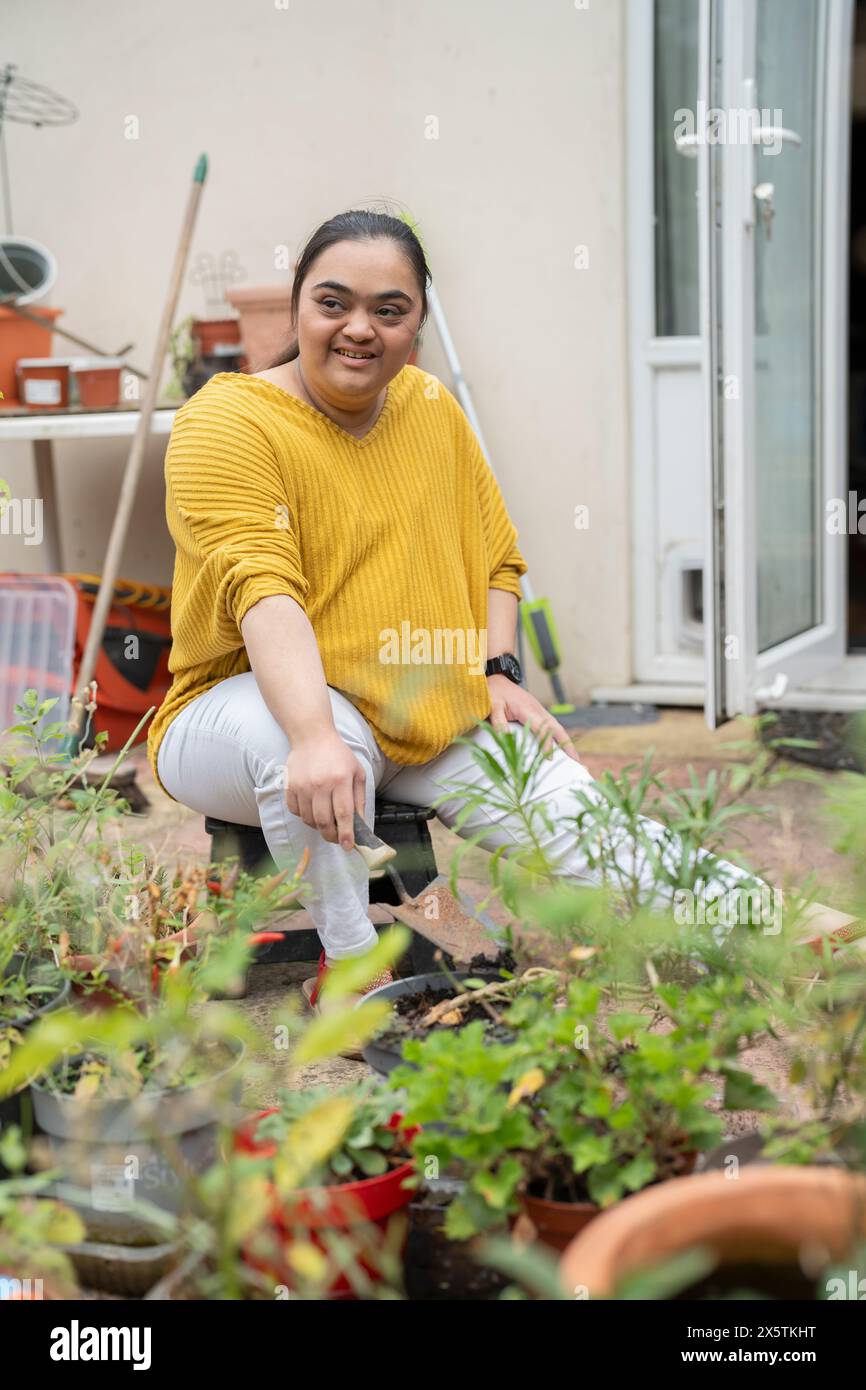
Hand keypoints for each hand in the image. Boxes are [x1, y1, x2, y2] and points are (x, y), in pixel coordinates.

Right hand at [283, 729, 366, 848]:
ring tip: (326, 822)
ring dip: (318, 827)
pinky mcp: (290, 787)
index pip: (343, 814)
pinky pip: (295, 812)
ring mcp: (302, 786)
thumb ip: (359, 799)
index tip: (348, 847)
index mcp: (340, 780)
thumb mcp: (357, 773)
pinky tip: (312, 810)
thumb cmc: (339, 756)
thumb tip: (359, 825)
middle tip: (337, 839)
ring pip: (308, 819)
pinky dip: (304, 816)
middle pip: (323, 821)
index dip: (346, 834)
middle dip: (331, 836)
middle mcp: (320, 784)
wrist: (312, 737)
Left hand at [486, 674, 581, 762]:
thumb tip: (506, 738)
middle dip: (567, 744)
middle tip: (576, 761)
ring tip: (574, 757)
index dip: (546, 743)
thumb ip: (499, 722)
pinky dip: (560, 736)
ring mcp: (540, 710)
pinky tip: (562, 746)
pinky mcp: (539, 712)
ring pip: (557, 727)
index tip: (550, 758)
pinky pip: (552, 725)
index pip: (541, 728)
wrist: (497, 680)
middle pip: (557, 728)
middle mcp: (538, 709)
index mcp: (527, 708)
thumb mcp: (492, 706)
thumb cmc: (494, 693)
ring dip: (567, 741)